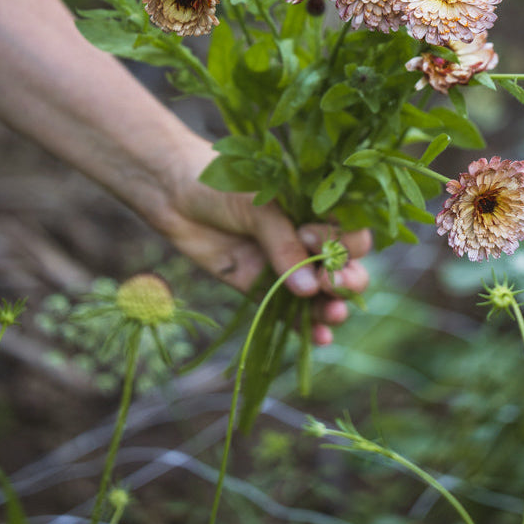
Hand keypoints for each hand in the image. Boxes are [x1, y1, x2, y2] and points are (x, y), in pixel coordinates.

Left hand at [152, 178, 371, 344]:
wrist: (175, 193)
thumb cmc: (222, 185)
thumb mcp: (257, 207)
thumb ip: (282, 244)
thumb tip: (307, 289)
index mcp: (315, 208)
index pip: (348, 229)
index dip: (341, 240)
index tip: (308, 236)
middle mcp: (307, 238)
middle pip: (345, 264)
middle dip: (346, 278)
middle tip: (328, 283)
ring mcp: (287, 265)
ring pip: (323, 293)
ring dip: (333, 306)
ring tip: (333, 315)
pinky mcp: (263, 288)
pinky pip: (291, 311)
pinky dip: (307, 326)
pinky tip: (321, 337)